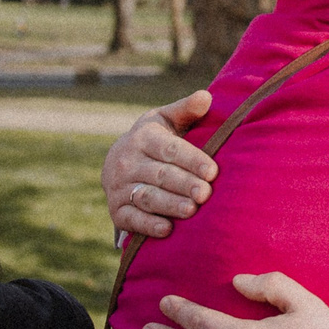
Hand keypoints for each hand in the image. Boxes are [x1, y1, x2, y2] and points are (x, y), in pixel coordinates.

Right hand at [102, 90, 216, 240]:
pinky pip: (131, 219)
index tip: (212, 171)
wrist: (118, 161)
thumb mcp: (167, 120)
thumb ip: (186, 109)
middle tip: (206, 194)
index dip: (191, 160)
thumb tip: (206, 97)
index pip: (170, 149)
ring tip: (191, 211)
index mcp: (143, 137)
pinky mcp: (117, 210)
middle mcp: (127, 162)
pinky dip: (148, 225)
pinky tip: (167, 230)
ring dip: (169, 205)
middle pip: (160, 175)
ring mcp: (119, 187)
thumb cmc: (156, 139)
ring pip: (147, 197)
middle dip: (184, 185)